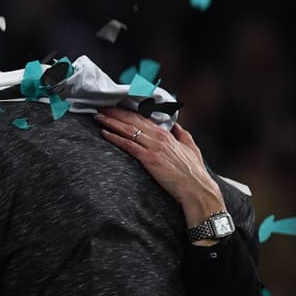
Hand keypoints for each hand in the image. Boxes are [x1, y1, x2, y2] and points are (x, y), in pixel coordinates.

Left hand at [95, 108, 225, 236]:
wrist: (197, 189)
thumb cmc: (195, 172)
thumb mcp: (191, 148)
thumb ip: (183, 135)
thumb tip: (176, 125)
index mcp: (166, 134)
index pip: (142, 118)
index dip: (126, 111)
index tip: (114, 106)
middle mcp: (159, 138)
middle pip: (132, 120)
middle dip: (115, 112)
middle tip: (100, 106)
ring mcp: (153, 147)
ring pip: (128, 130)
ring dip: (111, 122)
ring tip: (98, 116)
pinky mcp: (149, 159)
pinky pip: (128, 145)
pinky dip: (115, 138)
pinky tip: (104, 133)